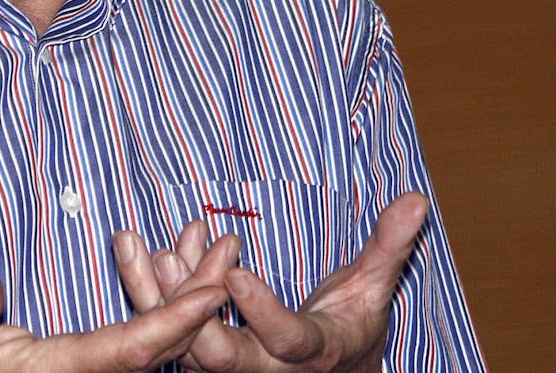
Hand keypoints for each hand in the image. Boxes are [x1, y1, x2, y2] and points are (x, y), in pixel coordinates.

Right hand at [0, 262, 229, 372]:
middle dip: (202, 298)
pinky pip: (143, 340)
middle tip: (233, 248)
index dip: (176, 321)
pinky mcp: (93, 369)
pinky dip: (170, 305)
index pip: (133, 349)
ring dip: (191, 297)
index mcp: (64, 372)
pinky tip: (185, 272)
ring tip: (220, 249)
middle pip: (162, 345)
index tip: (214, 291)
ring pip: (159, 342)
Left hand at [114, 191, 429, 371]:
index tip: (237, 272)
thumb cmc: (352, 322)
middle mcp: (267, 371)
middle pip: (221, 355)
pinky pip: (173, 329)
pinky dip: (156, 290)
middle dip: (191, 308)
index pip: (287, 340)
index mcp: (313, 354)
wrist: (331, 371)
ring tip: (137, 246)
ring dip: (159, 295)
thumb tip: (418, 200)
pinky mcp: (205, 358)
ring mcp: (232, 367)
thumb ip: (390, 245)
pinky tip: (140, 248)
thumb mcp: (375, 286)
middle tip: (169, 257)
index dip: (262, 311)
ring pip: (185, 343)